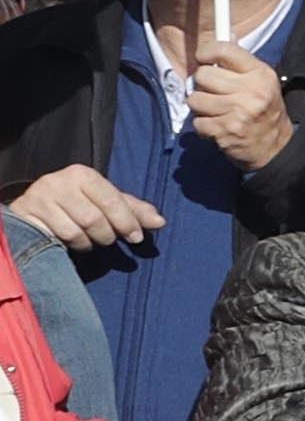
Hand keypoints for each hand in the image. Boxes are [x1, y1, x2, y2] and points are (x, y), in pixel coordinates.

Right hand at [8, 166, 165, 251]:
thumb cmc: (77, 203)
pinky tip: (74, 242)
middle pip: (95, 219)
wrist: (34, 207)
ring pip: (76, 231)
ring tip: (91, 240)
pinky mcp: (27, 215)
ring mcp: (40, 198)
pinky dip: (73, 245)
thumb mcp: (106, 202)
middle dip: (108, 235)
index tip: (136, 238)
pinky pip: (58, 239)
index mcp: (83, 174)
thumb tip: (160, 222)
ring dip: (90, 242)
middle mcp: (60, 182)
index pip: (112, 200)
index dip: (127, 222)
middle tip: (110, 240)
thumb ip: (133, 210)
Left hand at [181, 40, 290, 171]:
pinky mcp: (226, 131)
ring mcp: (238, 111)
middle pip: (203, 75)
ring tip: (217, 112)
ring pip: (195, 99)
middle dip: (203, 85)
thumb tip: (224, 36)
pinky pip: (197, 122)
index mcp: (261, 74)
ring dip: (201, 107)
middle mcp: (252, 90)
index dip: (206, 52)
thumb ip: (240, 62)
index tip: (204, 59)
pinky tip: (219, 126)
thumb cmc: (264, 111)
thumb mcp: (261, 82)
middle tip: (215, 92)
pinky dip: (204, 126)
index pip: (223, 50)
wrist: (275, 147)